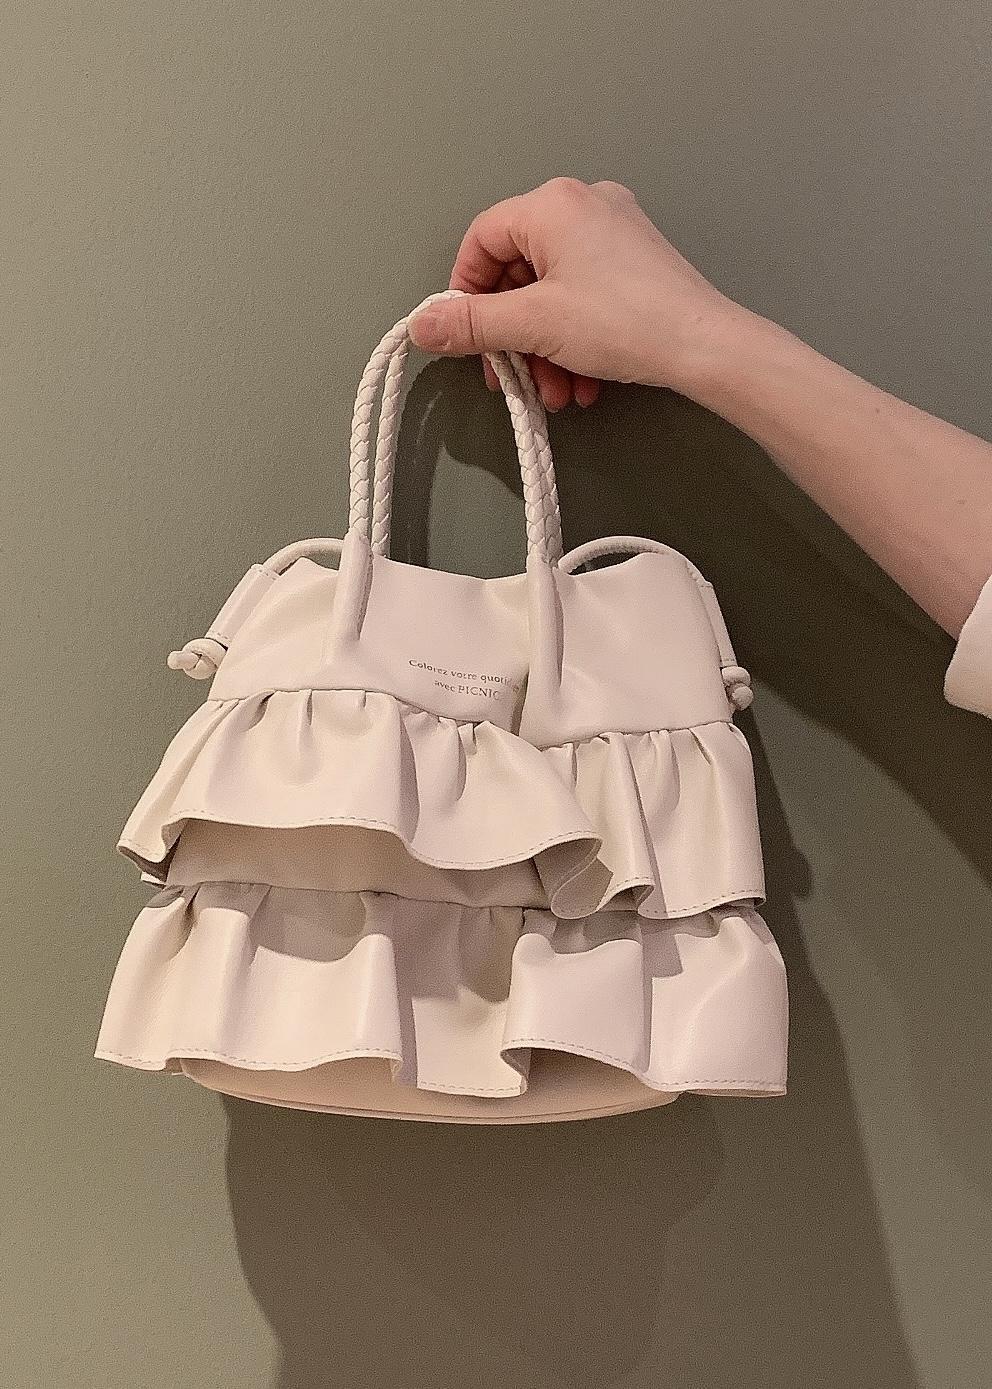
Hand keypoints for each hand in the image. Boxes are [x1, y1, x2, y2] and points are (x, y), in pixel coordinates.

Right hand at [409, 177, 746, 410]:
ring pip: (552, 292)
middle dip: (512, 335)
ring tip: (554, 392)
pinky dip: (573, 340)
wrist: (703, 346)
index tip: (466, 338)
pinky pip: (584, 296)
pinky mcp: (635, 262)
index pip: (481, 240)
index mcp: (552, 204)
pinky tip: (581, 382)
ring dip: (543, 348)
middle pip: (518, 271)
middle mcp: (583, 205)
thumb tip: (424, 326)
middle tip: (511, 377)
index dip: (465, 294)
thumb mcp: (533, 325)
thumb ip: (472, 324)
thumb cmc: (625, 321)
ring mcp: (613, 232)